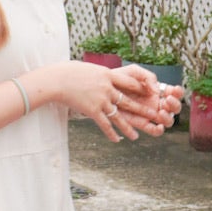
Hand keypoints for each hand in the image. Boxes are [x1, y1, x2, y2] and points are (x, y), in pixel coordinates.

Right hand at [51, 63, 172, 141]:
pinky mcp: (92, 110)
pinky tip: (116, 140)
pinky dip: (111, 133)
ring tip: (135, 136)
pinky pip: (104, 124)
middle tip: (154, 116)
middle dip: (142, 110)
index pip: (130, 82)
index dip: (141, 88)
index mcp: (108, 75)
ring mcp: (101, 100)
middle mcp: (107, 88)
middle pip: (129, 101)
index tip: (151, 93)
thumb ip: (100, 75)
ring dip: (128, 128)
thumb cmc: (70, 72)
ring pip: (119, 116)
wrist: (57, 80)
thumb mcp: (89, 70)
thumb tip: (105, 75)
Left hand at [109, 65, 181, 136]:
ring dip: (167, 118)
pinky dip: (159, 130)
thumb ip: (147, 76)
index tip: (173, 91)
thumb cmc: (118, 78)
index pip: (174, 92)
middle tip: (167, 101)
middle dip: (174, 105)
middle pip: (174, 107)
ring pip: (167, 120)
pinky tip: (158, 126)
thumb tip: (157, 90)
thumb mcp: (133, 72)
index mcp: (157, 89)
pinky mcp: (141, 124)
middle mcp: (156, 102)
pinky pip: (154, 131)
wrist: (101, 90)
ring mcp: (150, 114)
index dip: (178, 92)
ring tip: (160, 112)